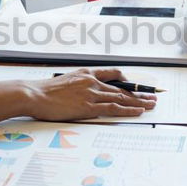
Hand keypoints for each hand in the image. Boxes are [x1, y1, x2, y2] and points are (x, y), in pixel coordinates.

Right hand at [25, 68, 155, 120]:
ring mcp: (91, 94)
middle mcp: (92, 81)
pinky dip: (128, 110)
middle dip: (139, 93)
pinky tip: (137, 112)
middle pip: (121, 88)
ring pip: (121, 98)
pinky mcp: (88, 107)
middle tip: (152, 96)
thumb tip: (82, 94)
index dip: (127, 81)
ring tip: (151, 105)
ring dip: (138, 102)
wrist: (34, 94)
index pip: (112, 74)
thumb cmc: (44, 91)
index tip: (135, 86)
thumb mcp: (64, 82)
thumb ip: (77, 86)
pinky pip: (113, 108)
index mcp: (86, 73)